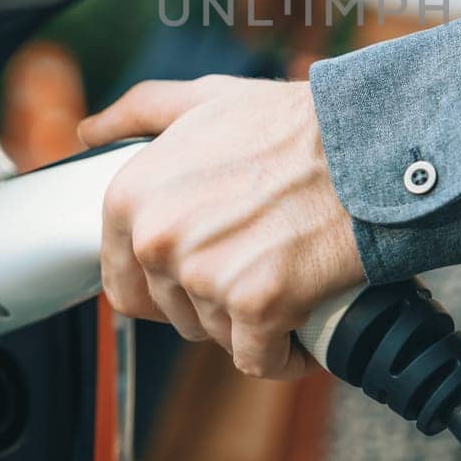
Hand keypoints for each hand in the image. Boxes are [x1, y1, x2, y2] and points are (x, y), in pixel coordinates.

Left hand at [79, 76, 364, 378]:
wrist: (371, 148)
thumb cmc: (295, 124)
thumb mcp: (207, 100)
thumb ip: (140, 112)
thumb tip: (89, 132)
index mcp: (132, 197)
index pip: (125, 280)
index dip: (170, 281)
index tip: (210, 266)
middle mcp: (158, 240)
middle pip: (175, 313)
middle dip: (215, 301)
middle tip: (259, 264)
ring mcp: (205, 276)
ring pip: (218, 336)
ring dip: (253, 323)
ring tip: (288, 280)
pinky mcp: (256, 307)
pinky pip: (261, 360)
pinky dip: (286, 353)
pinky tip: (306, 321)